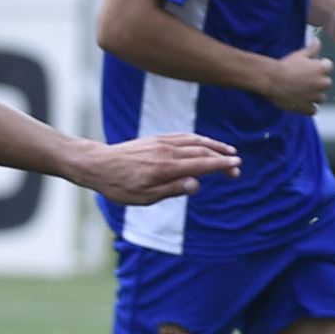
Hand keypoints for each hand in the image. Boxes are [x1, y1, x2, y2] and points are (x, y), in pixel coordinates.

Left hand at [89, 133, 240, 204]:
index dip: (221, 165)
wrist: (97, 165)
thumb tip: (197, 184)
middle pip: (202, 151)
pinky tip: (203, 143)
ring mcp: (161, 142)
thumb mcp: (144, 197)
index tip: (237, 167)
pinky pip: (182, 136)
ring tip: (228, 151)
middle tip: (237, 166)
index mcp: (166, 168)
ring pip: (194, 141)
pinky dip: (197, 139)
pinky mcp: (155, 139)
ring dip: (213, 145)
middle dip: (222, 158)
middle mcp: (166, 151)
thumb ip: (172, 190)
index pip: (201, 164)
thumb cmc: (119, 186)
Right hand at [261, 41, 332, 113]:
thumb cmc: (285, 65)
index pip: (328, 67)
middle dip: (317, 83)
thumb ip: (312, 48)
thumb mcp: (299, 54)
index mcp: (322, 69)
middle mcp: (322, 83)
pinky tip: (299, 103)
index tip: (307, 69)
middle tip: (302, 81)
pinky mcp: (306, 108)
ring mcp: (315, 97)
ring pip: (321, 98)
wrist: (271, 80)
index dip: (318, 67)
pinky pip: (313, 110)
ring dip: (313, 96)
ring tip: (299, 93)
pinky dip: (308, 108)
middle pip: (325, 84)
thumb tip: (318, 39)